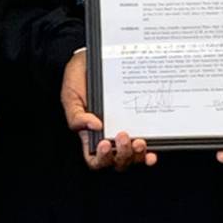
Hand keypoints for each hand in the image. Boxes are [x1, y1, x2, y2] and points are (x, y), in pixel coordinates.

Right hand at [59, 49, 156, 170]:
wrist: (93, 60)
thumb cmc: (79, 79)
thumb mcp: (70, 96)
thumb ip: (76, 115)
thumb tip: (94, 126)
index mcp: (89, 136)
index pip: (95, 159)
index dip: (101, 158)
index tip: (104, 143)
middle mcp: (108, 137)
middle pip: (117, 162)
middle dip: (122, 155)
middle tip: (123, 136)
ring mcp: (125, 132)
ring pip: (132, 157)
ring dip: (137, 155)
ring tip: (139, 142)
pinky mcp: (138, 124)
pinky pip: (145, 146)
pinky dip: (148, 154)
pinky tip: (152, 152)